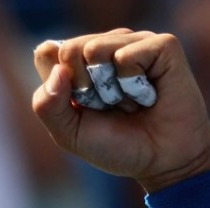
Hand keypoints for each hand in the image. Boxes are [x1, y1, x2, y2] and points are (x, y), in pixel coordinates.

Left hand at [31, 29, 209, 192]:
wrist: (162, 162)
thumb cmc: (117, 146)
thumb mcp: (69, 134)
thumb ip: (46, 105)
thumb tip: (58, 64)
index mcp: (78, 64)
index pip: (47, 53)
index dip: (57, 83)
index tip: (81, 106)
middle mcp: (105, 47)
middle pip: (68, 49)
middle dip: (83, 87)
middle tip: (108, 106)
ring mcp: (134, 43)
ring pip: (96, 48)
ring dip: (110, 88)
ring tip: (130, 101)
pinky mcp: (162, 46)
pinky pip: (128, 53)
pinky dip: (134, 82)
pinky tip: (149, 94)